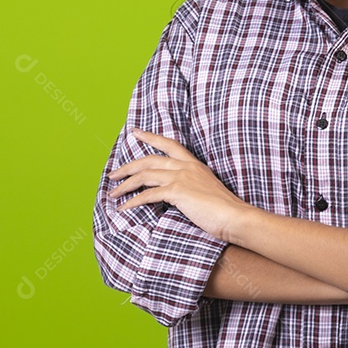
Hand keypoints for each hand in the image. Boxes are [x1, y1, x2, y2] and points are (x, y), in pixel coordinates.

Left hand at [107, 129, 251, 241]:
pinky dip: (132, 202)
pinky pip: (148, 195)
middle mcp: (186, 167)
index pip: (169, 144)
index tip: (135, 132)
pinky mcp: (177, 191)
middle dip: (128, 166)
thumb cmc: (224, 209)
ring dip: (125, 184)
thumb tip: (176, 193)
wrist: (234, 215)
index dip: (150, 137)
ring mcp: (181, 177)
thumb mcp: (206, 189)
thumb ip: (191, 186)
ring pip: (145, 175)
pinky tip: (123, 208)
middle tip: (113, 174)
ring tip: (113, 193)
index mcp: (194, 164)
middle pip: (149, 160)